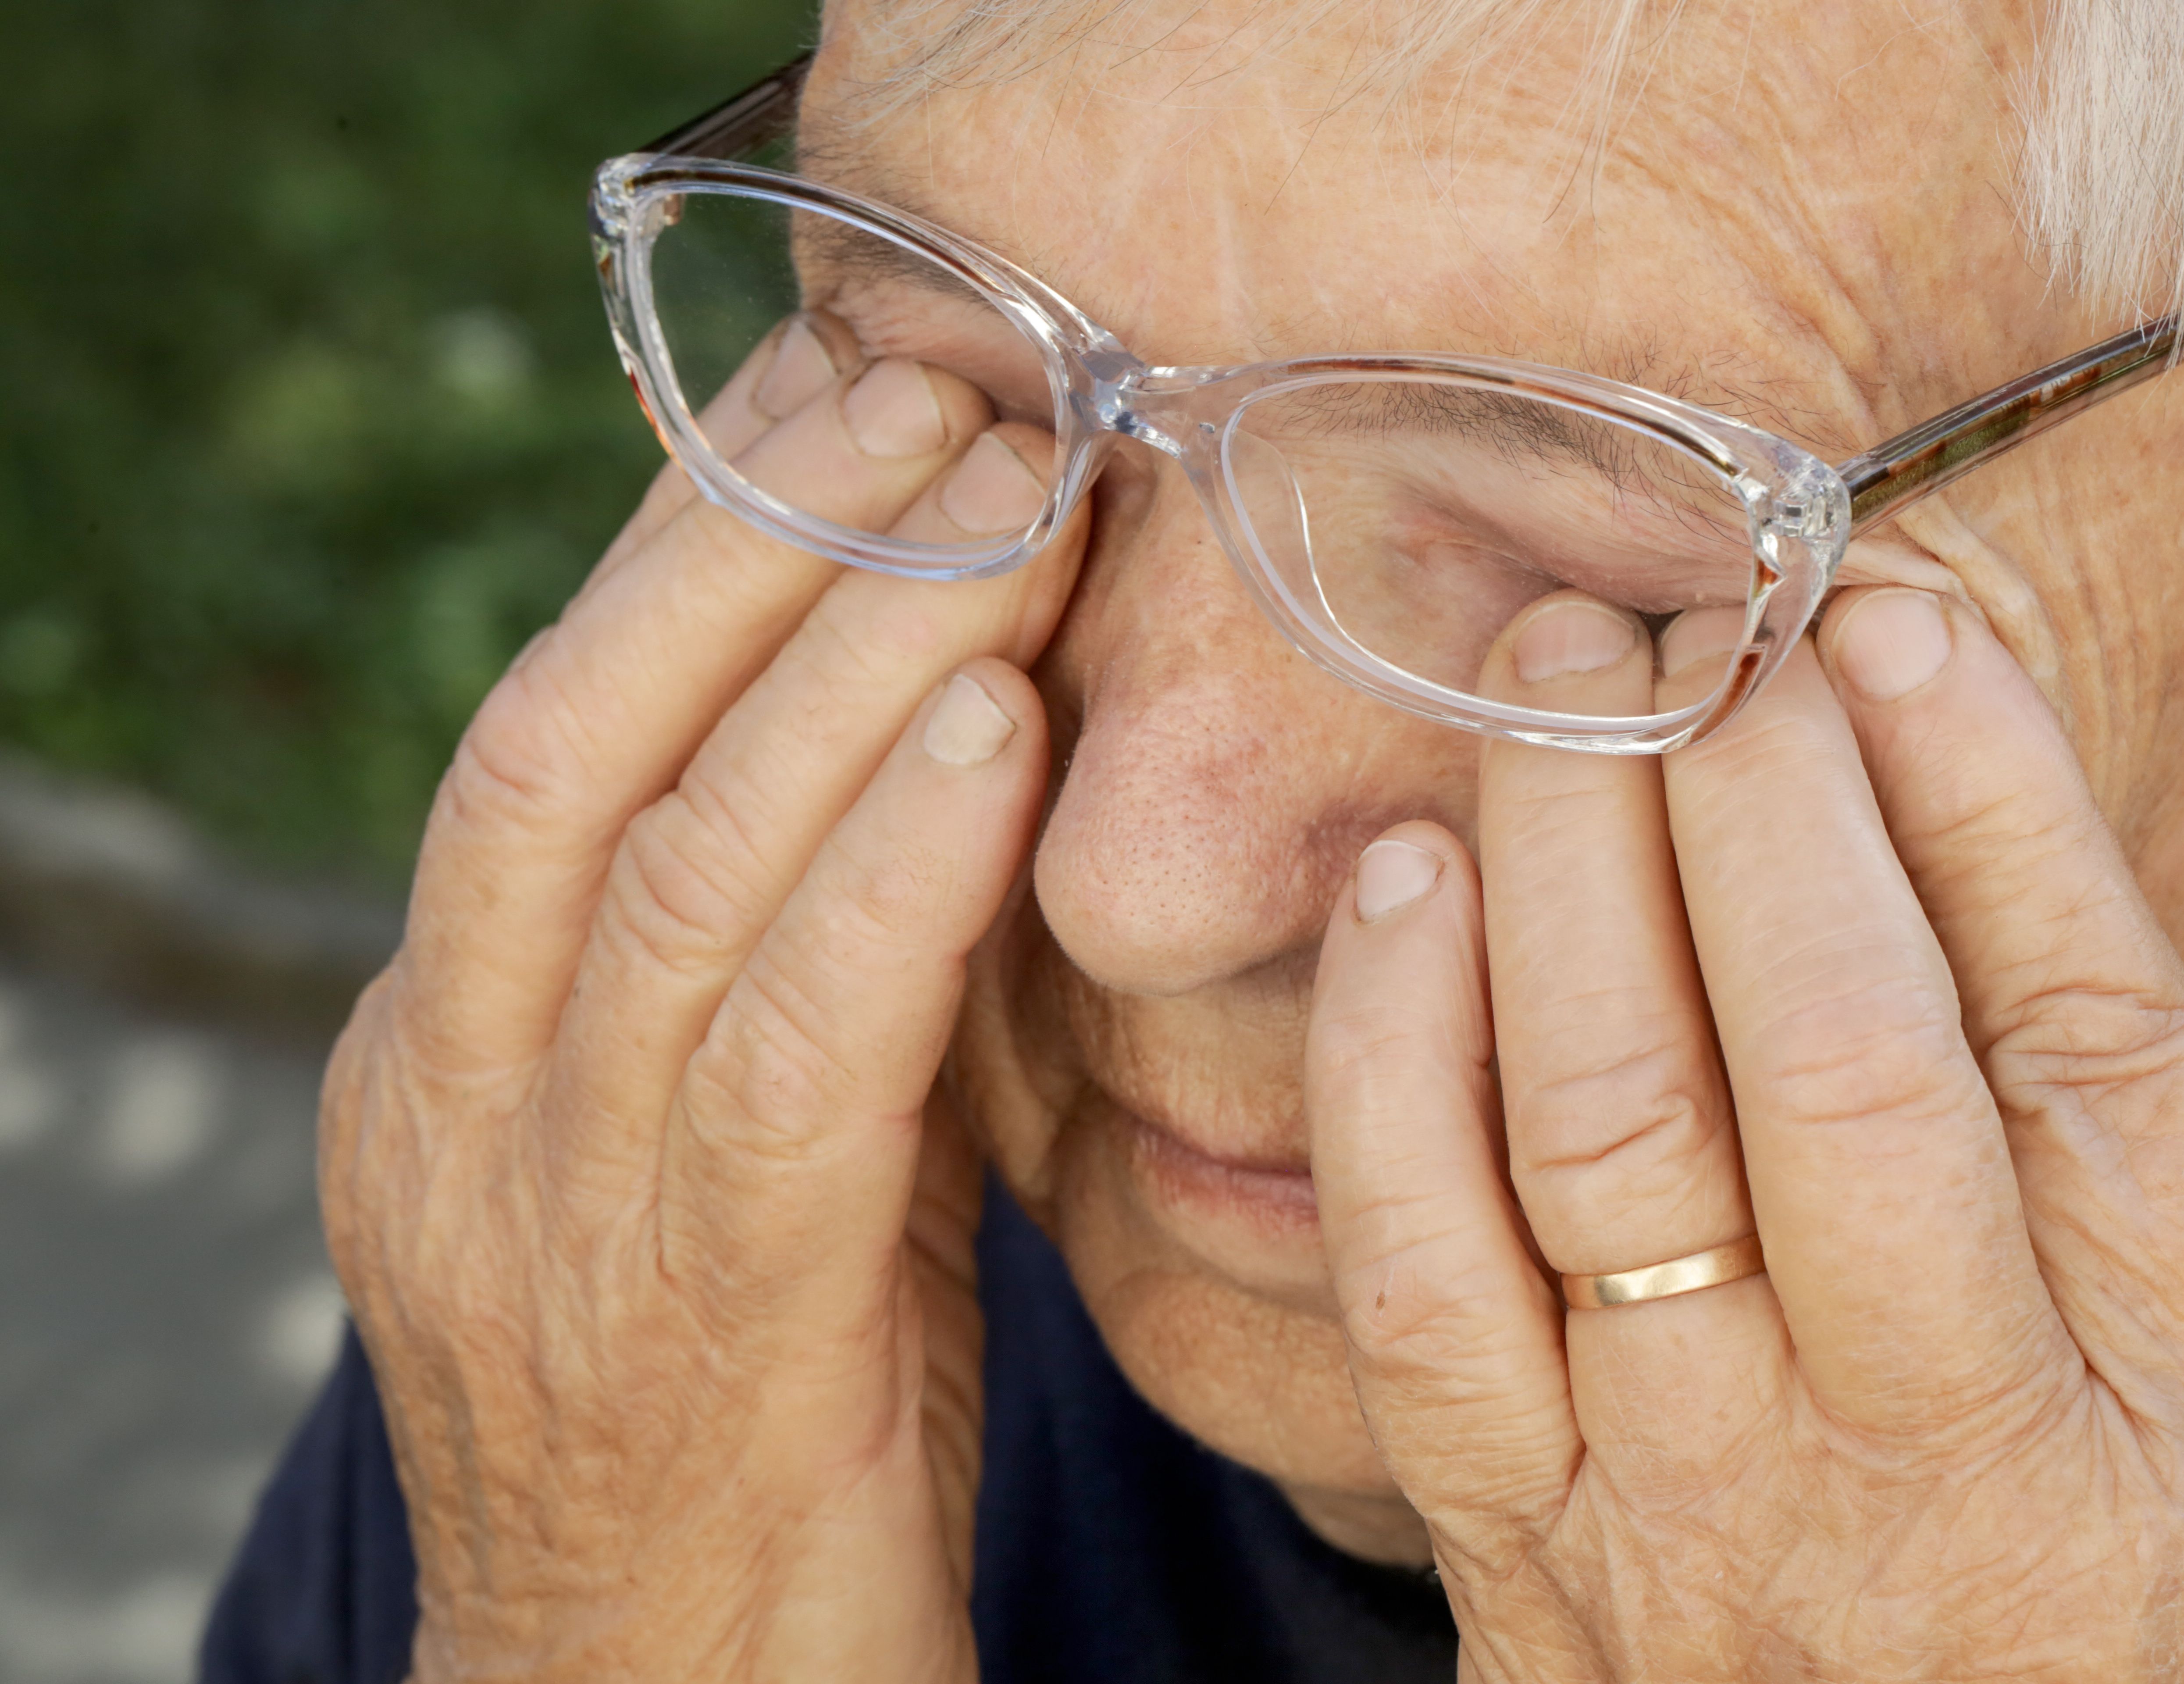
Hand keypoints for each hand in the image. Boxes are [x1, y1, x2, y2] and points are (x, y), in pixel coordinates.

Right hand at [320, 315, 1080, 1681]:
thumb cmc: (731, 1408)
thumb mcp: (719, 1146)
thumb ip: (780, 965)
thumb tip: (925, 742)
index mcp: (446, 1048)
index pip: (551, 726)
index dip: (694, 541)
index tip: (833, 390)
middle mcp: (461, 1097)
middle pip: (579, 743)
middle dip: (753, 545)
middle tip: (929, 386)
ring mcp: (552, 1210)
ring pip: (674, 863)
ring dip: (843, 658)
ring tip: (990, 497)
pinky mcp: (702, 1317)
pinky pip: (790, 1051)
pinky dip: (889, 879)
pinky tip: (989, 737)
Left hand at [1305, 587, 2183, 1679]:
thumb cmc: (2152, 1622)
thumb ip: (2139, 1140)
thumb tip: (1979, 786)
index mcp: (2165, 1424)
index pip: (2069, 1036)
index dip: (1981, 798)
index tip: (1891, 627)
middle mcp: (1923, 1462)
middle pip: (1828, 1052)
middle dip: (1751, 790)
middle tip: (1695, 618)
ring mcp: (1687, 1508)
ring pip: (1604, 1125)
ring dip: (1563, 864)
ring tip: (1546, 679)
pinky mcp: (1509, 1541)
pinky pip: (1415, 1274)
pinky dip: (1391, 1053)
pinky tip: (1400, 885)